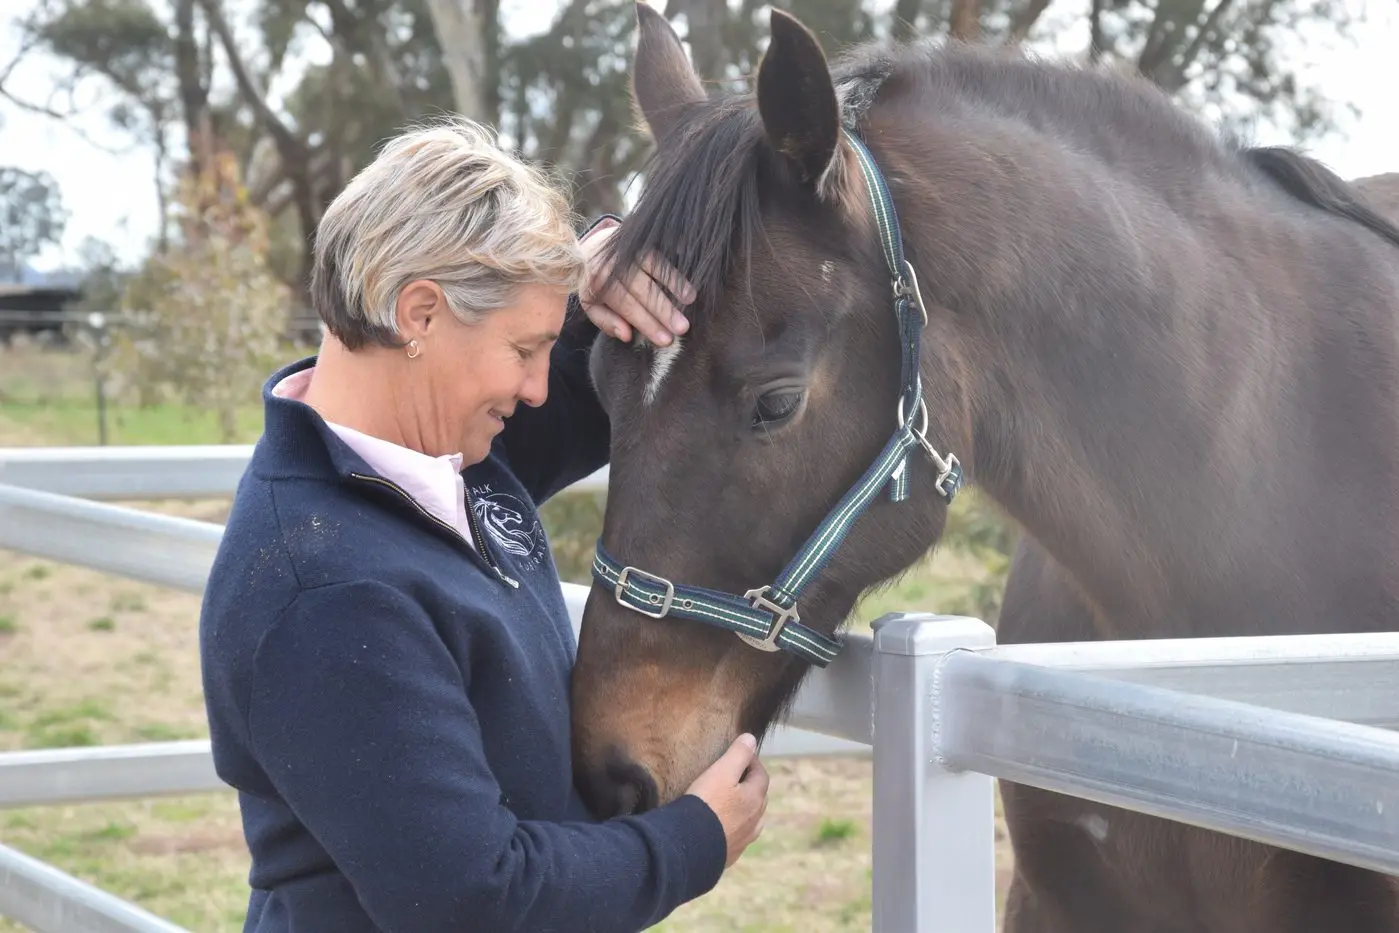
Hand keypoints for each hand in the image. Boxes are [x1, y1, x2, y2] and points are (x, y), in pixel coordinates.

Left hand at [578, 218, 694, 346]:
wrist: (590, 245)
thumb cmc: (595, 283)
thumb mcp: (591, 305)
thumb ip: (606, 322)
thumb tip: (627, 336)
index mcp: (598, 282)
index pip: (626, 305)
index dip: (647, 323)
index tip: (666, 340)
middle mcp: (613, 263)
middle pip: (642, 288)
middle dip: (664, 309)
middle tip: (683, 328)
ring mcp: (629, 247)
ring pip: (654, 266)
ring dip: (675, 282)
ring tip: (691, 300)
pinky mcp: (642, 238)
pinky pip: (661, 250)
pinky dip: (675, 262)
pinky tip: (690, 273)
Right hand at [683, 733, 769, 867]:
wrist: (689, 845)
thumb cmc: (706, 804)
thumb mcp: (721, 772)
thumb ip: (738, 754)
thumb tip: (751, 739)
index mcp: (755, 799)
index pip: (761, 775)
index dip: (752, 762)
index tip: (741, 755)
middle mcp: (755, 821)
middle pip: (759, 798)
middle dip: (751, 785)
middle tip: (735, 776)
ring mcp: (744, 840)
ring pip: (752, 820)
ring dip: (746, 809)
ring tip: (731, 803)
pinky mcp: (730, 854)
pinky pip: (738, 837)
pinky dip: (735, 828)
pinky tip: (722, 828)